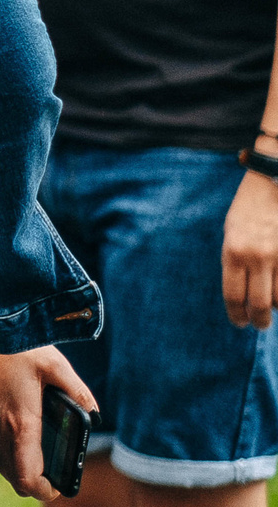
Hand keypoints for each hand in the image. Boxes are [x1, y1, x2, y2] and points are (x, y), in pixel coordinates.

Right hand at [0, 345, 93, 500]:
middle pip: (16, 480)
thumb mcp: (53, 365)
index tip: (60, 484)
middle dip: (37, 481)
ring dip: (23, 468)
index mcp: (21, 426)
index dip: (46, 491)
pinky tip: (21, 431)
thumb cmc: (11, 350)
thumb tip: (94, 412)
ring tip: (42, 449)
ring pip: (4, 467)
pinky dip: (10, 453)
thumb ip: (77, 391)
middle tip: (56, 468)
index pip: (28, 480)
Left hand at [225, 163, 277, 328]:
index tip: (239, 323)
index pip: (233, 296)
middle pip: (258, 305)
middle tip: (260, 325)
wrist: (273, 181)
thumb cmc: (249, 208)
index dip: (236, 315)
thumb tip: (242, 293)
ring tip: (273, 306)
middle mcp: (257, 257)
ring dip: (277, 306)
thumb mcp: (232, 232)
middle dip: (259, 321)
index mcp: (233, 251)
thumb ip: (235, 261)